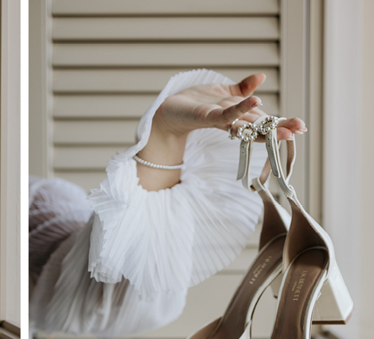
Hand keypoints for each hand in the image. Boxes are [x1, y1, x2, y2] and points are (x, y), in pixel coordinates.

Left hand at [153, 73, 305, 141]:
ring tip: (288, 128)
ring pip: (248, 125)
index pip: (264, 120)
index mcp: (239, 116)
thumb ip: (242, 88)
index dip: (281, 122)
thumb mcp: (222, 94)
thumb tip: (262, 77)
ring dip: (267, 127)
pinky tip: (256, 101)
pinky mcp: (208, 117)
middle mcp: (232, 121)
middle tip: (300, 131)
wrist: (169, 112)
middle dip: (280, 128)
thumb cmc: (195, 104)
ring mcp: (221, 121)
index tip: (300, 126)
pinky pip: (227, 113)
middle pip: (259, 125)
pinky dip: (241, 107)